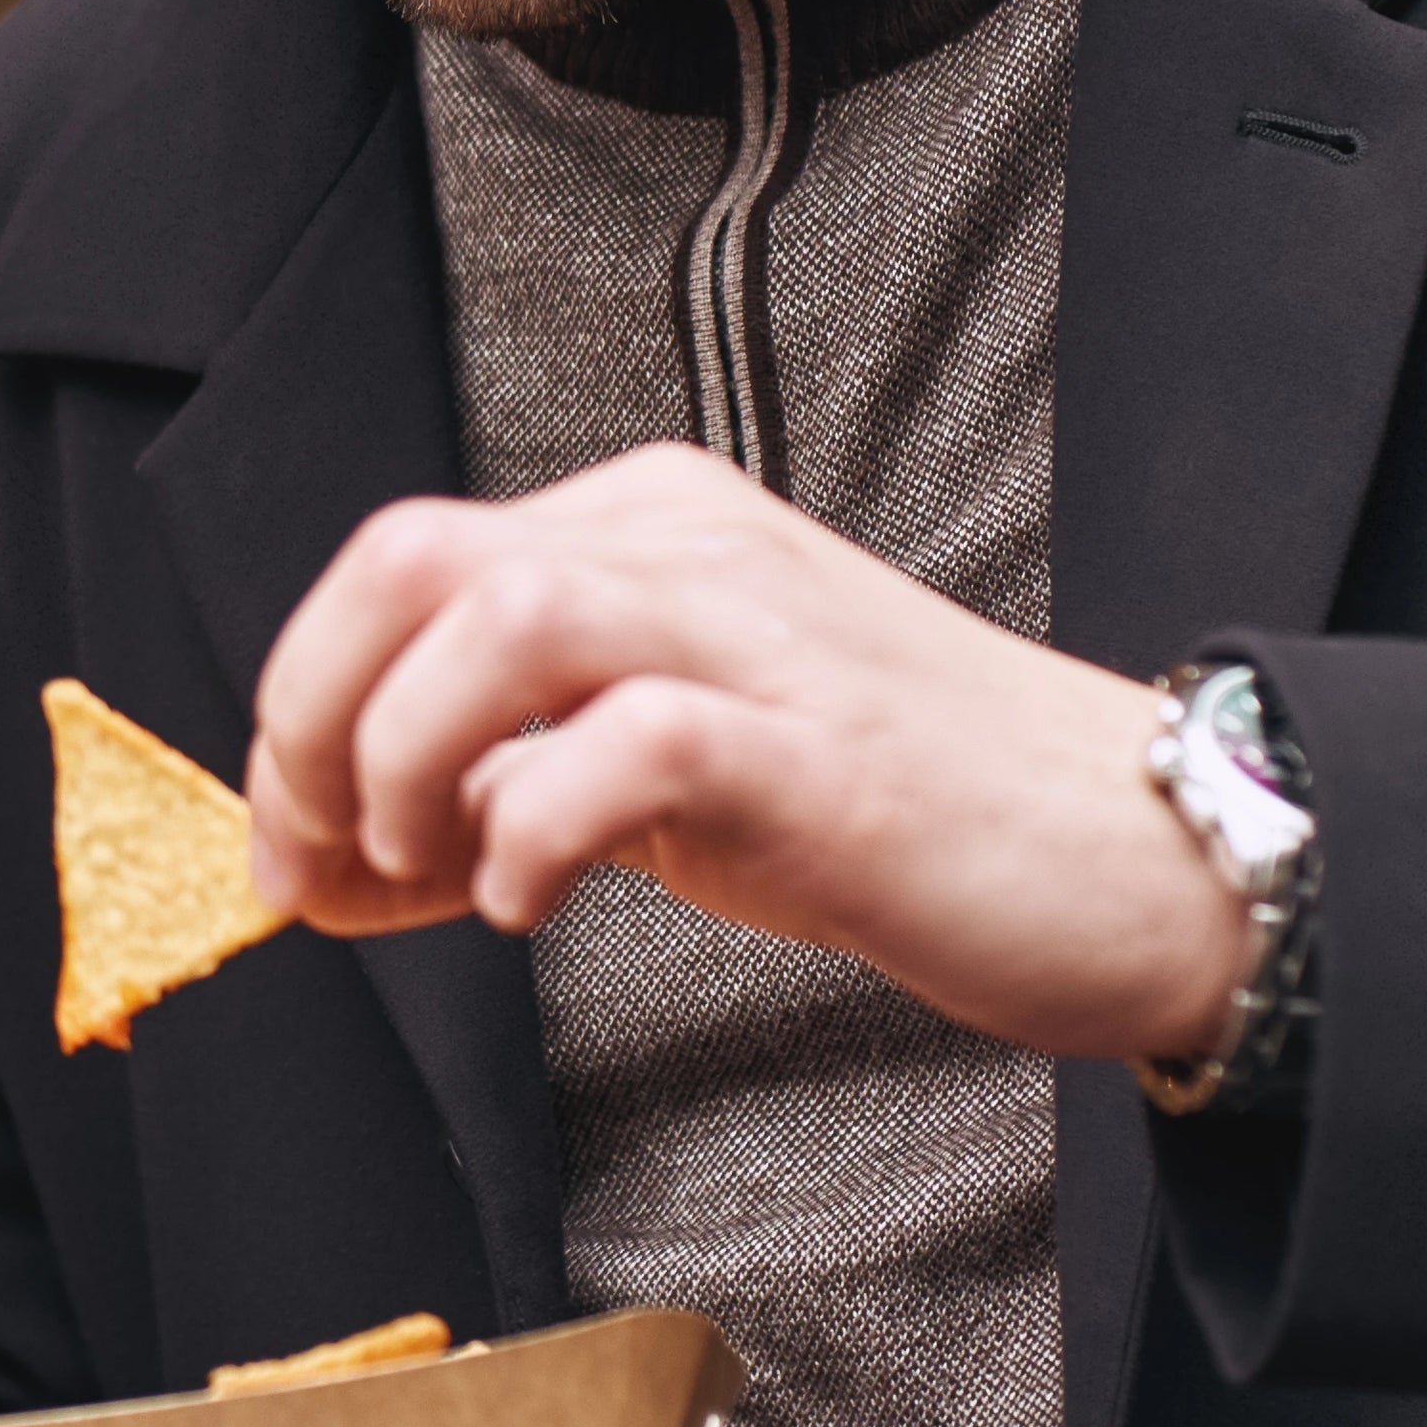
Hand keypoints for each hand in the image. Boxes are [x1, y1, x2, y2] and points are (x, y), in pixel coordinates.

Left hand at [247, 441, 1243, 1060]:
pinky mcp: (820, 749)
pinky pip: (627, 743)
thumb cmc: (896, 812)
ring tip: (434, 870)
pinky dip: (534, 829)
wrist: (1133, 852)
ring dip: (410, 760)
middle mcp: (688, 544)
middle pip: (411, 557)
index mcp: (644, 524)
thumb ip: (508, 772)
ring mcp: (758, 636)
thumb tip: (321, 853)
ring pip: (501, 618)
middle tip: (336, 862)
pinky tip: (529, 902)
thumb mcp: (669, 762)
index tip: (293, 852)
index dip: (298, 706)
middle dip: (318, 721)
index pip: (399, 560)